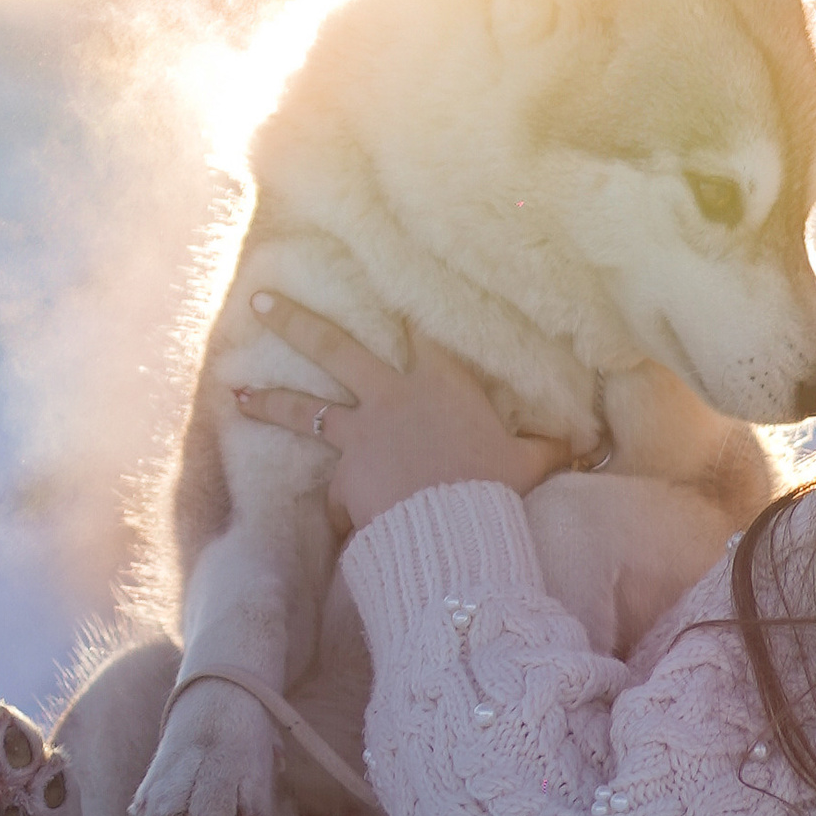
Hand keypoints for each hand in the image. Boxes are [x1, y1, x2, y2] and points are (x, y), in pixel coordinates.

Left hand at [233, 298, 572, 536]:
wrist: (455, 522)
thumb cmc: (496, 485)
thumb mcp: (530, 463)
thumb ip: (547, 449)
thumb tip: (582, 446)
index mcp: (439, 382)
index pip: (421, 339)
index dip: (407, 320)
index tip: (385, 292)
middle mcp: (390, 396)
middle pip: (334, 348)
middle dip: (296, 323)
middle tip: (260, 299)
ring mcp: (360, 434)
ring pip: (305, 408)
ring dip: (268, 397)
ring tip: (233, 391)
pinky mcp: (343, 476)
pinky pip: (338, 492)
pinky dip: (344, 505)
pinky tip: (352, 520)